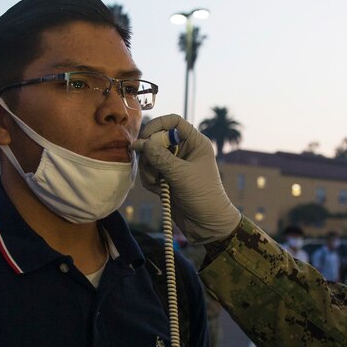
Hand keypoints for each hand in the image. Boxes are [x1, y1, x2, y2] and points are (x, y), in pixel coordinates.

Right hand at [132, 114, 240, 243]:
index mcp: (195, 143)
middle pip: (157, 140)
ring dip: (149, 170)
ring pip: (150, 157)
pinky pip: (149, 172)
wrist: (207, 225)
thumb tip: (139, 143)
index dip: (157, 125)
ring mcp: (174, 165)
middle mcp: (184, 151)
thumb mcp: (181, 174)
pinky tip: (159, 191)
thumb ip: (159, 157)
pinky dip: (150, 181)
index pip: (173, 121)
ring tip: (158, 184)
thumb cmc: (202, 196)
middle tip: (152, 168)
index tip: (145, 137)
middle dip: (150, 154)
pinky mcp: (166, 179)